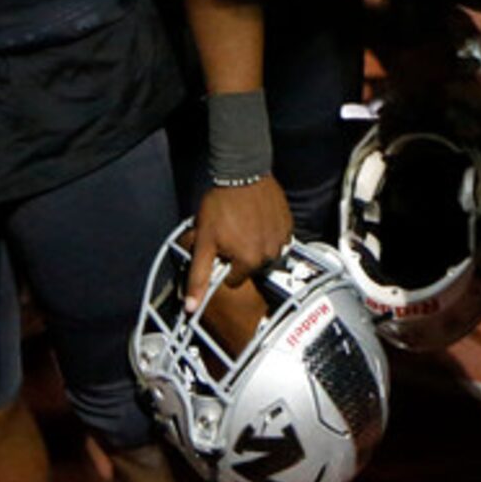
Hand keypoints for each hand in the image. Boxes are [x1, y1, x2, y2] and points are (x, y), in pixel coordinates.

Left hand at [186, 178, 293, 310]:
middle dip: (239, 255)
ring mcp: (282, 239)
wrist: (243, 172)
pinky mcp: (288, 225)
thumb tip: (191, 309)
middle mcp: (270, 254)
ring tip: (243, 224)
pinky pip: (277, 239)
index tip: (219, 246)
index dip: (222, 263)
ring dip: (254, 245)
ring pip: (264, 254)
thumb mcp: (204, 242)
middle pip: (249, 267)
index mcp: (249, 262)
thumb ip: (198, 276)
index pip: (232, 279)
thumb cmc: (221, 205)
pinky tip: (256, 219)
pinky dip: (267, 233)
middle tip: (229, 233)